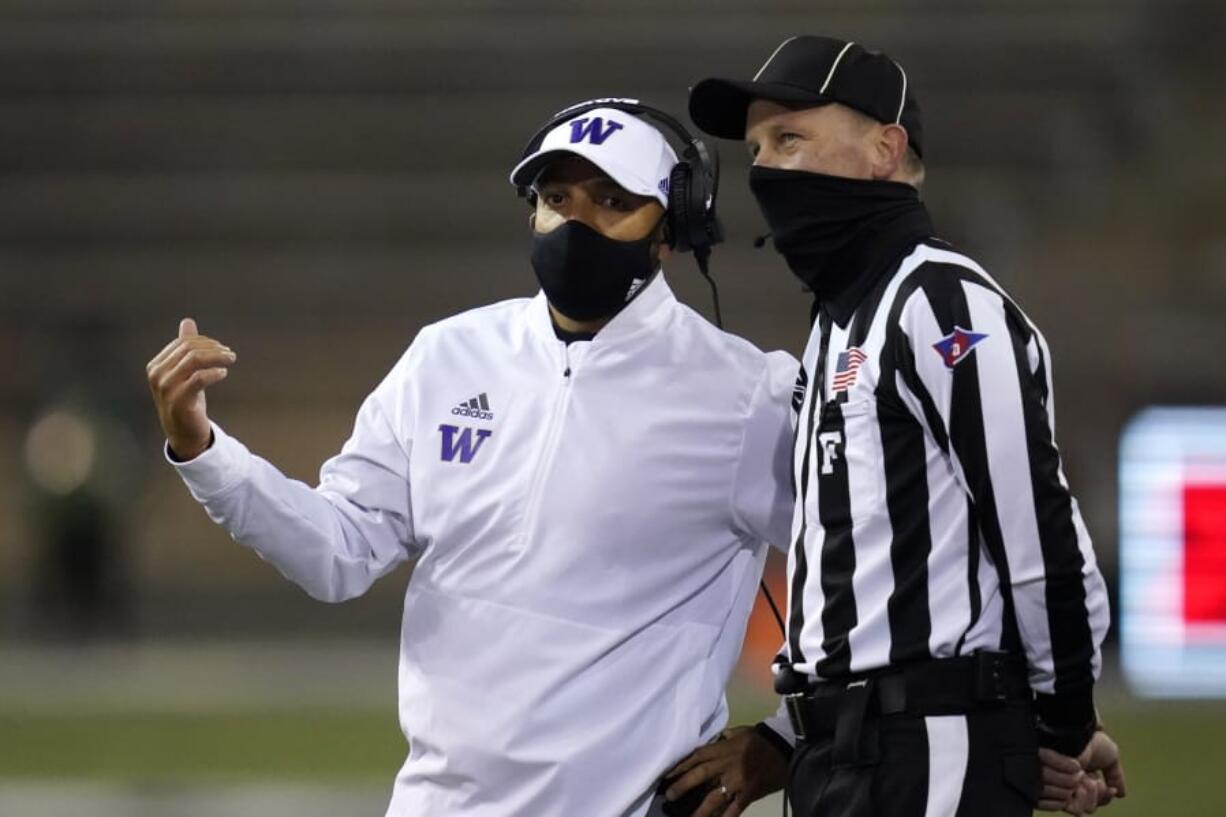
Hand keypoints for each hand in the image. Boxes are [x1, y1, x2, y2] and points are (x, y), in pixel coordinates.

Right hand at [146, 318, 235, 459]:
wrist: (184, 432)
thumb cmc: (186, 399)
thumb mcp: (185, 371)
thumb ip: (185, 348)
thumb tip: (188, 322)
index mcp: (156, 365)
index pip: (183, 343)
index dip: (205, 342)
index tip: (222, 348)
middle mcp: (158, 375)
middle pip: (189, 349)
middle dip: (214, 348)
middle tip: (230, 354)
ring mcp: (166, 388)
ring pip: (194, 360)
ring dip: (217, 357)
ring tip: (230, 359)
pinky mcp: (179, 401)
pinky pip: (199, 379)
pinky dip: (214, 373)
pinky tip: (223, 374)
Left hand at [662, 726, 786, 816]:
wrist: (783, 746)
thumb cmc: (759, 738)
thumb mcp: (738, 732)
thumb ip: (723, 738)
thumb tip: (713, 741)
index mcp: (722, 749)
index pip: (696, 757)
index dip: (680, 766)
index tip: (667, 776)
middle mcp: (725, 765)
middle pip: (700, 775)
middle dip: (683, 786)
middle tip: (669, 796)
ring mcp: (737, 781)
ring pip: (714, 797)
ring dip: (700, 810)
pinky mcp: (749, 793)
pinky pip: (735, 808)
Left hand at [1037, 731, 1125, 814]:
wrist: (1077, 735)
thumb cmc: (1090, 740)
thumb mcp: (1109, 756)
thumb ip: (1115, 775)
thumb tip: (1121, 793)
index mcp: (1082, 778)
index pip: (1096, 801)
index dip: (1105, 797)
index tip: (1110, 788)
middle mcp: (1070, 784)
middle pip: (1089, 807)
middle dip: (1097, 795)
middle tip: (1095, 781)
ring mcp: (1061, 787)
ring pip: (1081, 809)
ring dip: (1090, 794)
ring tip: (1086, 778)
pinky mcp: (1053, 790)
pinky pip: (1070, 806)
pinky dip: (1080, 797)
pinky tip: (1080, 780)